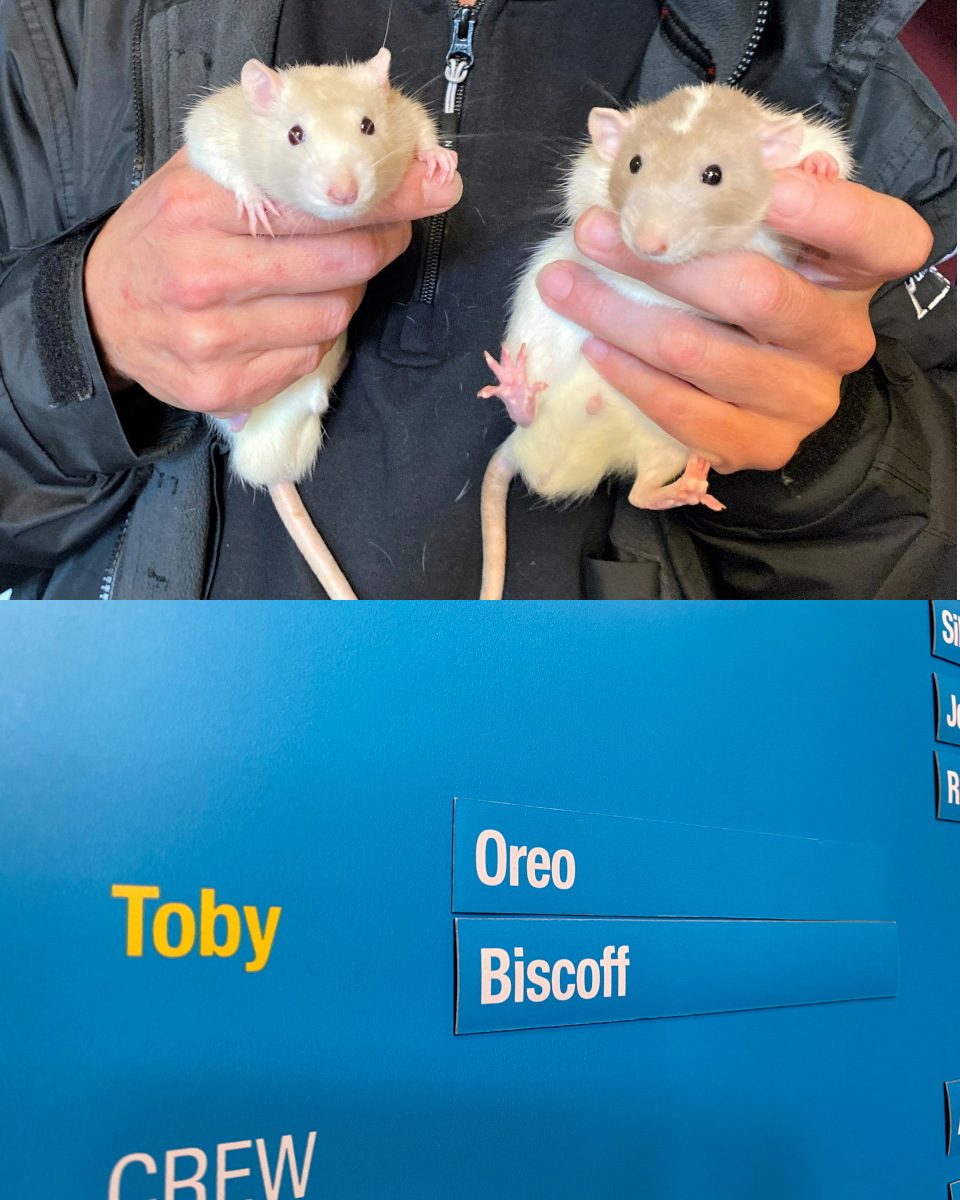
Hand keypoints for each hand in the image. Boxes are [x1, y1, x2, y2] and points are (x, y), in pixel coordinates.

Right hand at [84, 147, 461, 418]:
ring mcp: (212, 341)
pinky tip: (292, 320)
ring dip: (346, 295)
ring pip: (331, 317)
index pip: (313, 204)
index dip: (378, 202)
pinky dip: (315, 337)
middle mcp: (201, 276)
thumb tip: (357, 166)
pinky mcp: (223, 388)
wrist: (99, 316)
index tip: (419, 195)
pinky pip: (307, 359)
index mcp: (195, 211)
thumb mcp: (191, 184)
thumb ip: (261, 171)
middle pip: (337, 265)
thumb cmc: (158, 241)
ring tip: (326, 279)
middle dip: (378, 247)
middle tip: (386, 235)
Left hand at [535, 171, 932, 473]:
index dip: (829, 211)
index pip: (881, 236)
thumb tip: (612, 132)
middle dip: (664, 260)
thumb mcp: (752, 233)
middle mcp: (842, 338)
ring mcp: (805, 399)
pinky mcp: (764, 445)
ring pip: (702, 354)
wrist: (763, 392)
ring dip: (620, 317)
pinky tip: (596, 347)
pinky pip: (687, 413)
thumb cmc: (751, 286)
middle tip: (592, 232)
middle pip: (758, 294)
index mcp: (856, 273)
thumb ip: (719, 185)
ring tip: (565, 287)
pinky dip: (632, 378)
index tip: (766, 185)